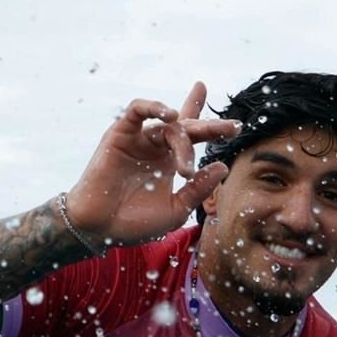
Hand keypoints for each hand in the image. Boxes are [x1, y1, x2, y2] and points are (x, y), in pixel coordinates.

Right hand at [64, 82, 238, 245]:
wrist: (100, 229)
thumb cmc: (134, 223)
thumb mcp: (176, 209)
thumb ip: (199, 189)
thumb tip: (222, 166)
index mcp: (170, 162)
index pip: (193, 137)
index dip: (211, 125)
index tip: (236, 125)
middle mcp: (156, 147)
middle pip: (188, 128)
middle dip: (212, 127)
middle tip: (232, 129)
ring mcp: (139, 139)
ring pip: (168, 125)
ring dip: (183, 140)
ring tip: (187, 159)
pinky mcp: (120, 134)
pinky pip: (136, 111)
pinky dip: (153, 107)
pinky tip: (170, 115)